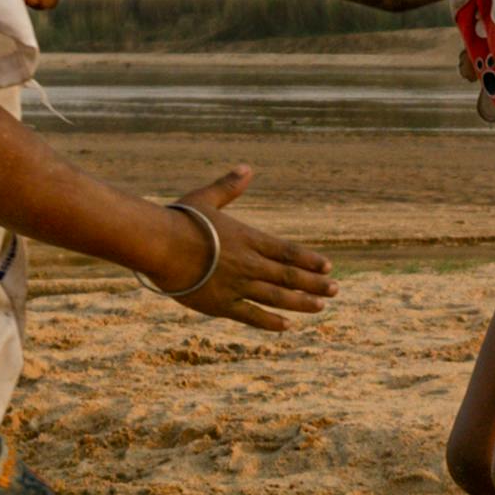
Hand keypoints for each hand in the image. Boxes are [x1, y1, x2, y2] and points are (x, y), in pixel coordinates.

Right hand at [141, 166, 331, 332]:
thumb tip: (247, 168)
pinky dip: (270, 322)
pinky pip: (252, 316)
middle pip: (288, 276)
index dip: (309, 260)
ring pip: (277, 297)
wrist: (159, 245)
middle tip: (335, 290)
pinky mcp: (221, 304)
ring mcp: (237, 285)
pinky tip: (286, 326)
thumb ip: (229, 187)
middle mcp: (249, 263)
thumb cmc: (179, 220)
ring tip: (320, 306)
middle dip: (314, 283)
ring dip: (301, 302)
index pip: (287, 252)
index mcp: (248, 239)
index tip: (328, 267)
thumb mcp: (206, 199)